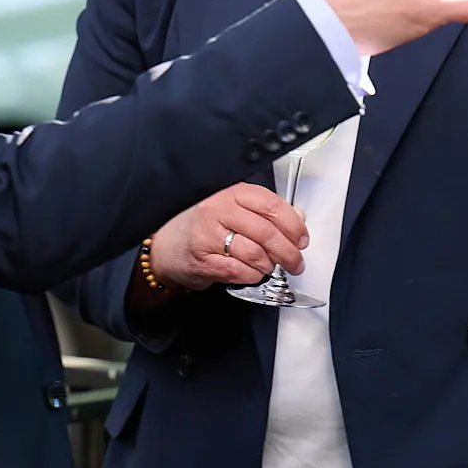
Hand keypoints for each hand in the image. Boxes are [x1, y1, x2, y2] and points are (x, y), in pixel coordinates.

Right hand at [143, 182, 309, 297]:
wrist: (165, 245)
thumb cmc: (202, 226)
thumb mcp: (232, 209)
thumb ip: (264, 211)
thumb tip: (298, 218)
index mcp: (230, 192)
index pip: (270, 204)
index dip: (293, 224)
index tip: (302, 238)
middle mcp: (218, 209)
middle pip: (266, 231)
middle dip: (288, 251)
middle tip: (296, 262)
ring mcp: (208, 235)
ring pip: (255, 253)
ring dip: (270, 265)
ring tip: (272, 267)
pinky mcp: (202, 260)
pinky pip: (239, 271)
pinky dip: (253, 275)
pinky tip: (253, 273)